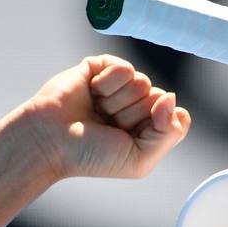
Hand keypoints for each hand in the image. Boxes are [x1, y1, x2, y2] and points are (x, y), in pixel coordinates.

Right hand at [18, 55, 191, 179]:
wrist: (50, 140)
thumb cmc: (91, 155)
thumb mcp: (140, 159)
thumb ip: (169, 133)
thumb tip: (172, 96)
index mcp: (148, 129)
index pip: (177, 116)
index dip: (159, 125)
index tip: (133, 137)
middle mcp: (136, 106)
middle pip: (161, 97)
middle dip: (134, 115)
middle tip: (108, 126)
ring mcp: (120, 86)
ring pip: (143, 82)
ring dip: (117, 102)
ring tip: (97, 111)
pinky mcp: (102, 68)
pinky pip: (124, 67)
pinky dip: (108, 84)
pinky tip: (92, 93)